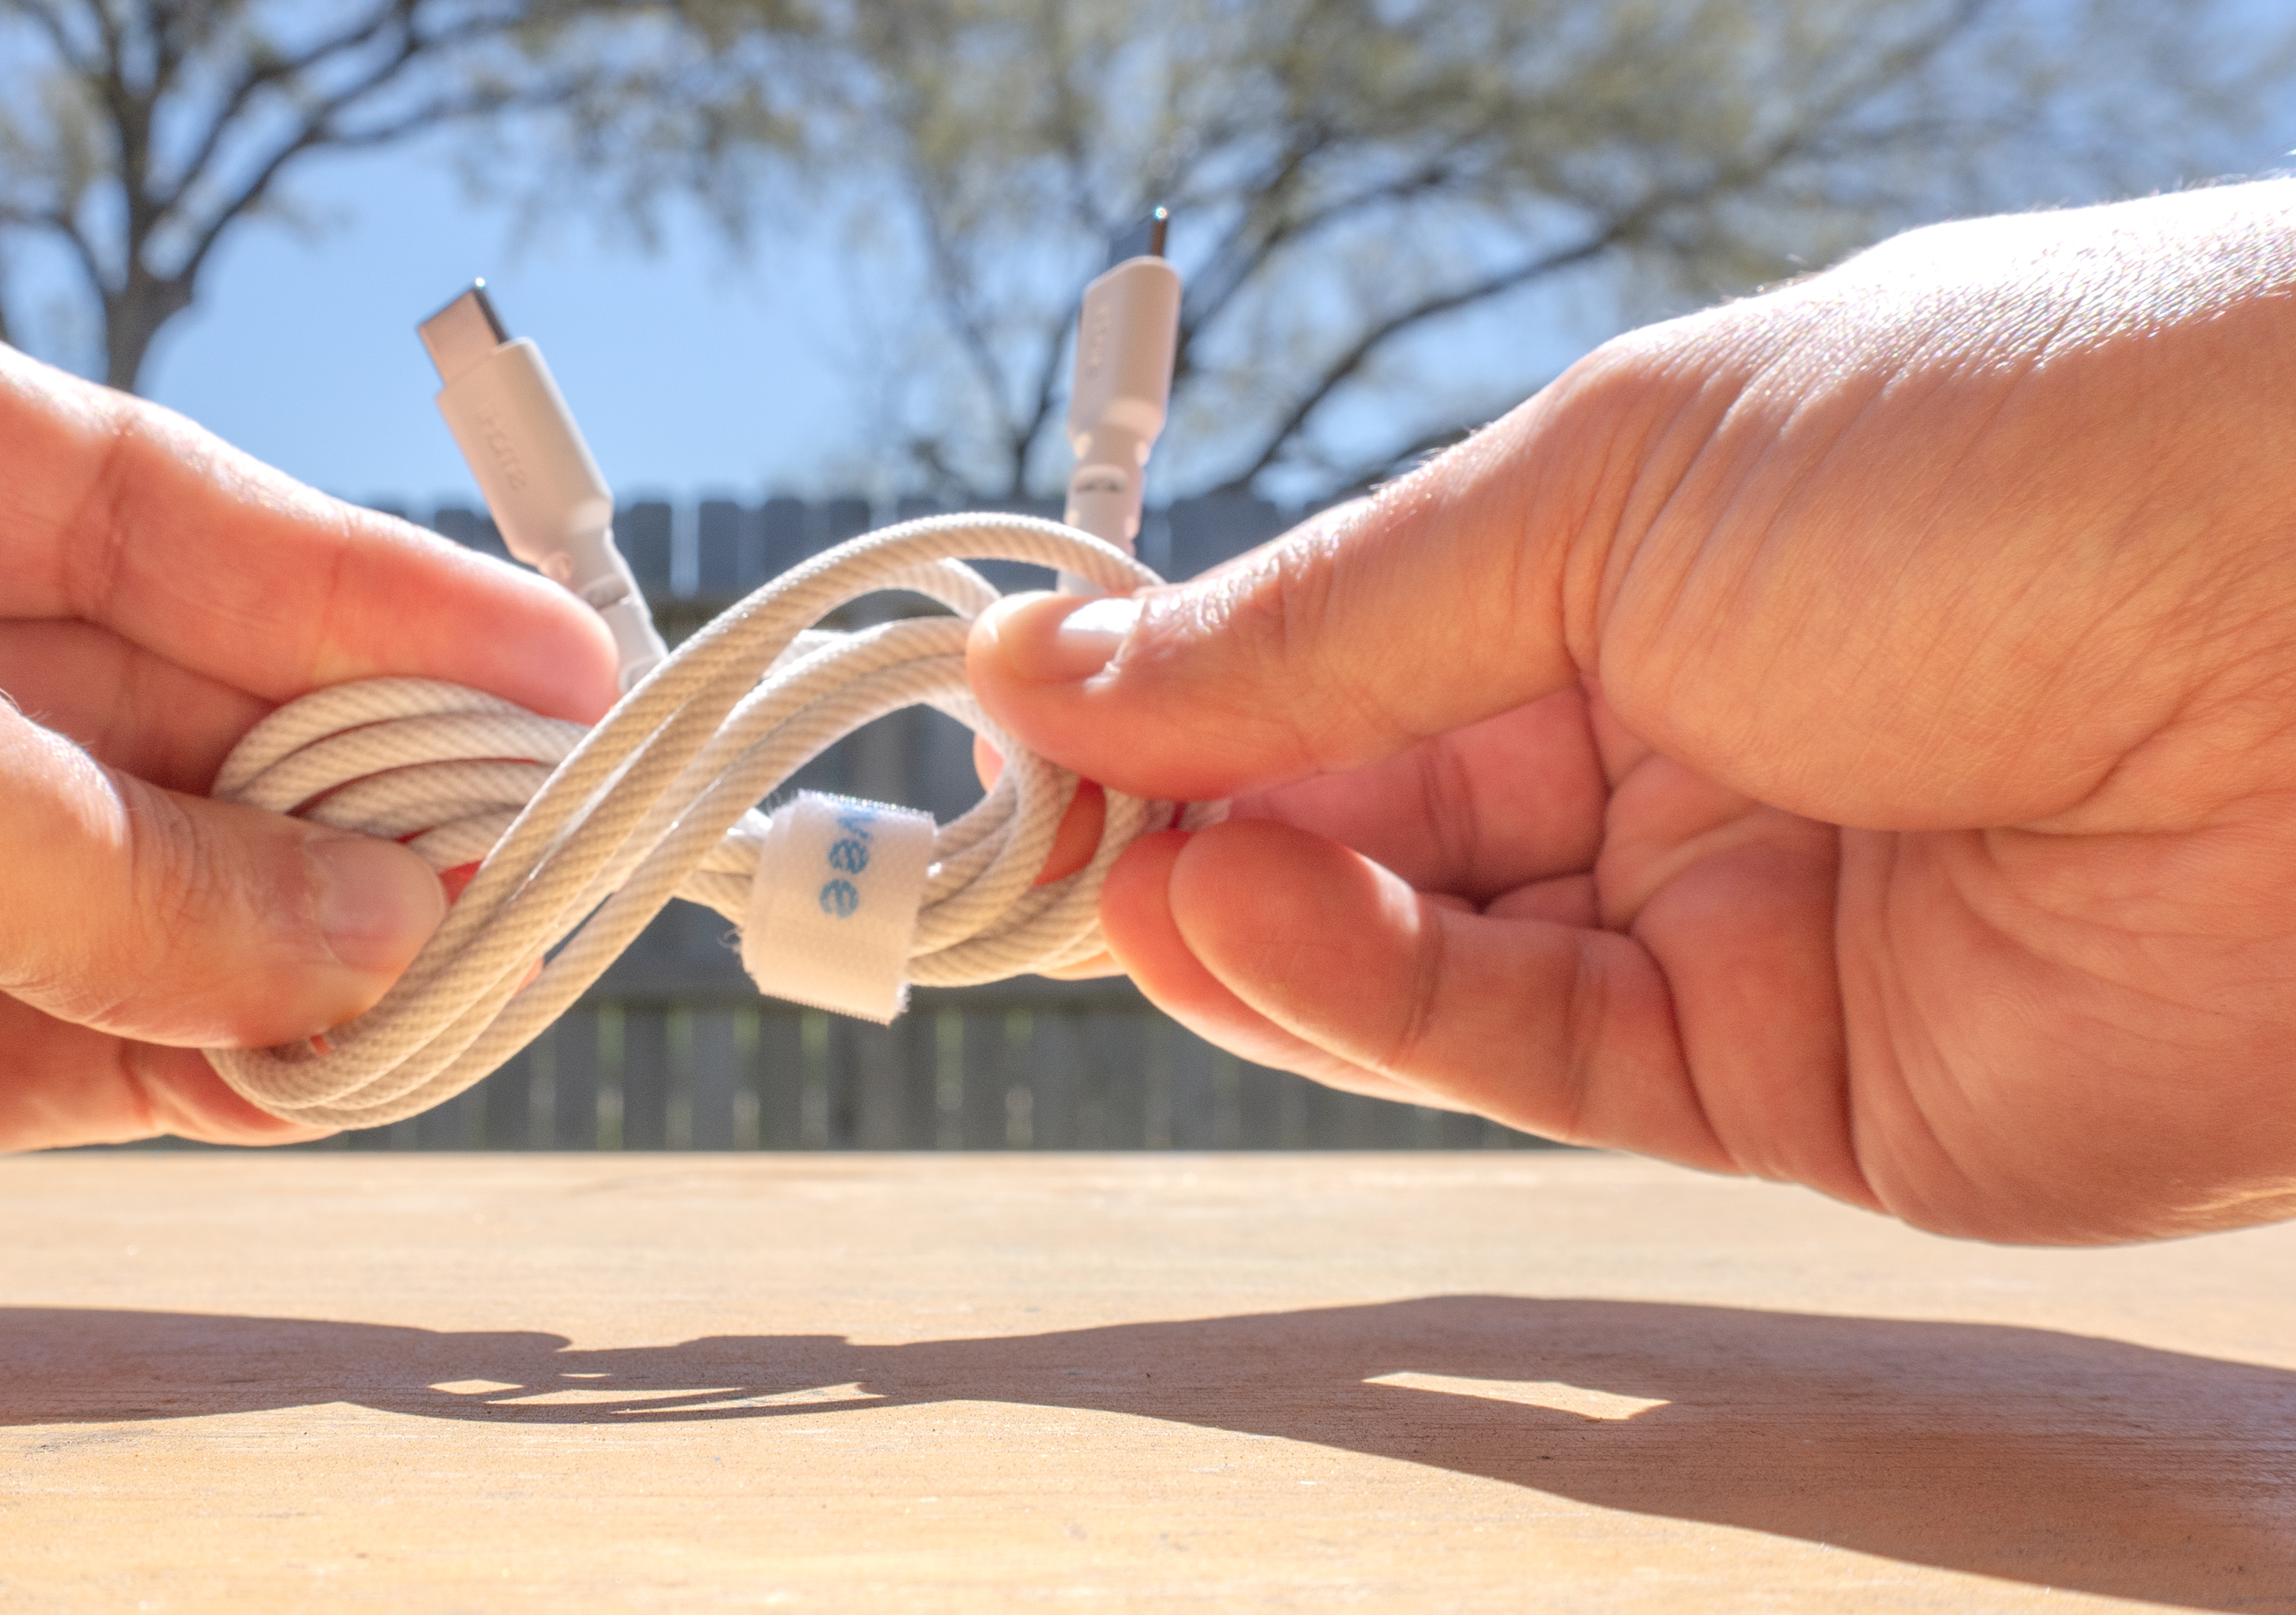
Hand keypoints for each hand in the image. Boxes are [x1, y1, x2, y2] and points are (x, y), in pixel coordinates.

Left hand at [0, 273, 613, 1375]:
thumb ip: (112, 845)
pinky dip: (195, 1063)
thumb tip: (370, 916)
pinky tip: (324, 1064)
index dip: (361, 578)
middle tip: (538, 845)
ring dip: (297, 936)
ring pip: (125, 887)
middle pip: (156, 695)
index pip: (138, 490)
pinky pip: (52, 1044)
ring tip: (466, 969)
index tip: (547, 661)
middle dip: (349, 776)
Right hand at [970, 180, 2295, 1244]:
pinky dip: (1370, 1004)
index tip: (1032, 711)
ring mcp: (1744, 932)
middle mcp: (1694, 753)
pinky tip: (1239, 924)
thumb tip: (1067, 655)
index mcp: (1661, 567)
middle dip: (1199, 828)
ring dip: (1256, 926)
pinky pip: (1537, 1063)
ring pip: (1436, 964)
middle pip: (1385, 825)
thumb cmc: (2010, 455)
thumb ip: (1333, 617)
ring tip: (1118, 880)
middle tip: (1036, 832)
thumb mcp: (1611, 487)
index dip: (1198, 692)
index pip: (1368, 654)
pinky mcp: (1802, 1100)